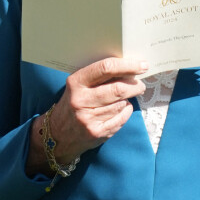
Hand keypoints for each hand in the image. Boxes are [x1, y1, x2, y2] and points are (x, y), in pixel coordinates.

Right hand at [26, 57, 147, 176]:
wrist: (58, 134)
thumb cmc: (73, 103)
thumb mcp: (78, 85)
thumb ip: (98, 76)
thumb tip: (128, 67)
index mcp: (76, 83)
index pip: (105, 68)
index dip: (127, 65)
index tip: (141, 65)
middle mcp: (81, 100)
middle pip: (118, 89)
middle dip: (135, 85)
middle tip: (140, 84)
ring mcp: (89, 119)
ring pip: (121, 104)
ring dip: (128, 99)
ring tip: (124, 98)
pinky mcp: (97, 133)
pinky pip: (122, 118)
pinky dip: (126, 111)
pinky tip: (121, 109)